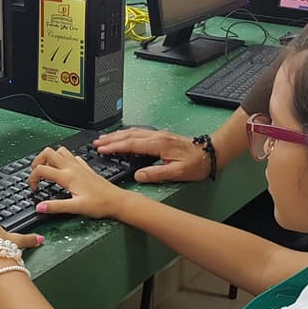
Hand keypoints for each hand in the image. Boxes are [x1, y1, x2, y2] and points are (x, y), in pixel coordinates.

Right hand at [27, 146, 130, 217]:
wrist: (117, 201)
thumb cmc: (99, 204)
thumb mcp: (76, 208)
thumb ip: (56, 207)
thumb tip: (39, 207)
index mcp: (67, 176)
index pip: (41, 169)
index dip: (32, 178)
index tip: (34, 189)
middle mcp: (72, 167)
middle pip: (48, 152)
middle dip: (37, 161)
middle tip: (36, 174)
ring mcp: (79, 166)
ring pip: (60, 150)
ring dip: (50, 158)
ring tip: (48, 171)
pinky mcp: (86, 168)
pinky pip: (72, 156)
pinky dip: (63, 159)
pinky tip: (64, 170)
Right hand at [93, 128, 211, 182]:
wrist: (210, 153)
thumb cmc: (196, 164)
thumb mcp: (178, 173)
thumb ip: (157, 174)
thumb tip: (138, 176)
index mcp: (158, 145)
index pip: (131, 144)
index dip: (115, 146)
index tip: (102, 149)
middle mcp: (157, 137)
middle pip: (129, 135)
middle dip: (111, 139)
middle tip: (96, 143)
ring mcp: (159, 135)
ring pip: (133, 132)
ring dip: (117, 135)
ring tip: (104, 138)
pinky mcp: (161, 136)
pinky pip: (139, 132)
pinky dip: (127, 134)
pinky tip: (123, 136)